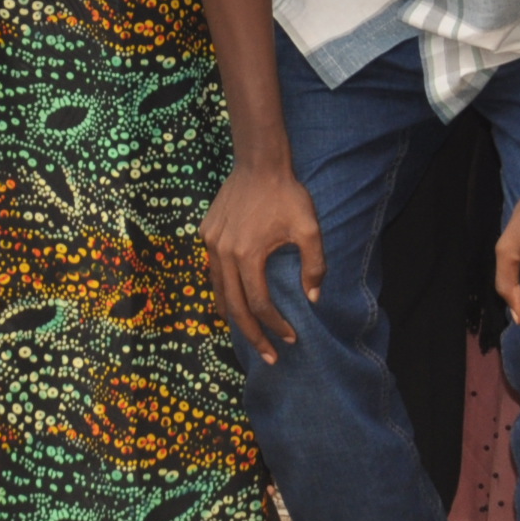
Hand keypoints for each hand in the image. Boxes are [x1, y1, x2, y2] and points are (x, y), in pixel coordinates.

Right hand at [202, 159, 322, 364]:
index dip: (275, 326)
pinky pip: (212, 271)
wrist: (258, 163)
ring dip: (233, 316)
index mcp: (247, 254)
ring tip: (248, 335)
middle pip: (233, 306)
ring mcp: (210, 243)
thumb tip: (313, 298)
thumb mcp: (309, 230)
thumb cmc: (286, 195)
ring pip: (217, 291)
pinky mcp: (205, 233)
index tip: (291, 338)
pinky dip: (222, 291)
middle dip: (252, 335)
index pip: (258, 304)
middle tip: (269, 357)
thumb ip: (314, 266)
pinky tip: (233, 300)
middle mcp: (223, 253)